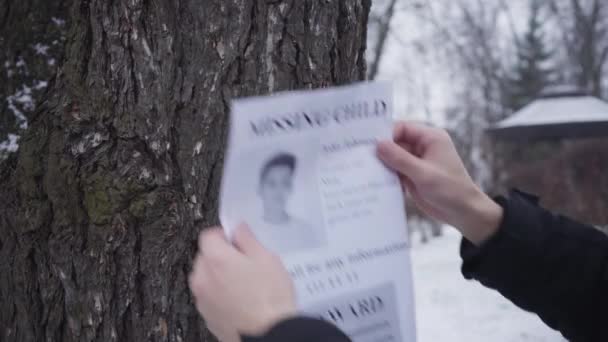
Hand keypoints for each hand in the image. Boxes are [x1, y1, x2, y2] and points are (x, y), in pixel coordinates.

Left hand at [189, 225, 296, 341]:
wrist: (269, 334)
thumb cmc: (270, 296)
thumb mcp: (266, 258)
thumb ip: (247, 239)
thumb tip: (238, 228)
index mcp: (215, 259)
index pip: (208, 235)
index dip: (224, 235)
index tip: (237, 241)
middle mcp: (202, 278)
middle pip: (205, 257)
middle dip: (222, 256)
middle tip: (246, 264)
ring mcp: (202, 300)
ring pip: (206, 278)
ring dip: (219, 277)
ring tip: (245, 285)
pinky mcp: (207, 316)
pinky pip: (210, 297)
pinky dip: (220, 295)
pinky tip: (241, 301)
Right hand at [377, 121, 502, 244]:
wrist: (463, 213)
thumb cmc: (451, 190)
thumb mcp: (423, 173)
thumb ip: (400, 158)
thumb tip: (378, 144)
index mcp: (430, 138)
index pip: (402, 128)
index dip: (387, 135)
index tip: (371, 146)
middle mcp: (423, 147)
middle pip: (395, 142)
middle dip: (382, 151)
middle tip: (362, 158)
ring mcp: (417, 162)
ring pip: (393, 157)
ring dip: (383, 164)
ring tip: (365, 171)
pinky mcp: (412, 175)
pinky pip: (395, 170)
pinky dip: (386, 175)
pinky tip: (374, 182)